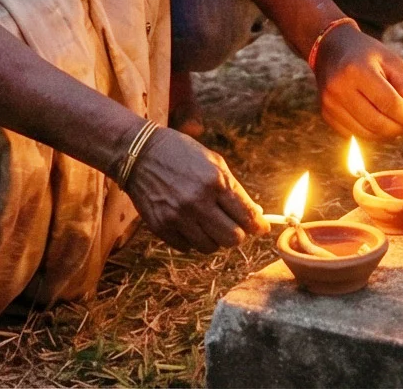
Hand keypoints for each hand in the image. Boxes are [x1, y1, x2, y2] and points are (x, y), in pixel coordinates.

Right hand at [121, 125, 265, 251]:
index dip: (258, 225)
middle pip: (232, 239)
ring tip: (209, 222)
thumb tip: (256, 215)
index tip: (261, 228)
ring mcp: (178, 217)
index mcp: (215, 182)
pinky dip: (193, 239)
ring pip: (211, 247)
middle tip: (233, 225)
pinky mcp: (162, 228)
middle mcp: (197, 202)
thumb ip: (235, 189)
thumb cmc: (182, 154)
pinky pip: (188, 247)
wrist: (140, 154)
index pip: (246, 216)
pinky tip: (190, 223)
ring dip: (214, 238)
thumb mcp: (214, 163)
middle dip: (237, 234)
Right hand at [314, 23, 402, 139]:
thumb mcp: (392, 62)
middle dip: (400, 128)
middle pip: (377, 122)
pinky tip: (377, 117)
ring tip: (397, 120)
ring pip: (366, 133)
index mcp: (357, 70)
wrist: (332, 48)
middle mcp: (339, 88)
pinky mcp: (326, 114)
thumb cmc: (367, 54)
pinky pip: (355, 134)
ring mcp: (330, 104)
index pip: (388, 103)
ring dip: (387, 133)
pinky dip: (371, 132)